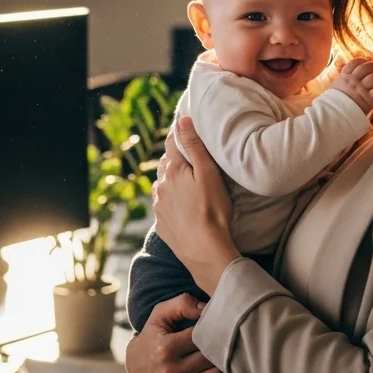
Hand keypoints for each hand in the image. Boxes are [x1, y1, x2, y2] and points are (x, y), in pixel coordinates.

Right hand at [124, 295, 239, 372]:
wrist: (135, 368)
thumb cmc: (154, 336)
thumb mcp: (161, 314)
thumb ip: (183, 303)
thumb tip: (208, 308)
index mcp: (165, 348)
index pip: (203, 336)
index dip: (218, 328)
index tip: (227, 324)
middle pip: (211, 358)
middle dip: (227, 347)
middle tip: (240, 340)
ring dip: (231, 368)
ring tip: (240, 357)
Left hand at [153, 117, 240, 295]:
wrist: (205, 251)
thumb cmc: (213, 210)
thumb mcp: (209, 174)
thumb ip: (194, 146)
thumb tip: (182, 120)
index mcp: (174, 170)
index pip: (173, 143)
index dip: (179, 134)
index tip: (185, 129)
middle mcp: (161, 186)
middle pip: (166, 164)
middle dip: (176, 158)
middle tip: (191, 158)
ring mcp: (159, 206)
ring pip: (163, 184)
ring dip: (171, 180)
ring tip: (187, 183)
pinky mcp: (161, 224)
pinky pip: (163, 205)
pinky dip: (170, 200)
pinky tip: (182, 206)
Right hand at [331, 58, 372, 112]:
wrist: (332, 115)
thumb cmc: (332, 105)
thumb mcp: (334, 90)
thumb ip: (341, 85)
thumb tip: (342, 84)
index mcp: (344, 78)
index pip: (354, 63)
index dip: (362, 61)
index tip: (367, 62)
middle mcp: (354, 81)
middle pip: (367, 67)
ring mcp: (361, 89)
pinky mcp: (369, 99)